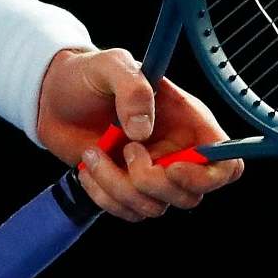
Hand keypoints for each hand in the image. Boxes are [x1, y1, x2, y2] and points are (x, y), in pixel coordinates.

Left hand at [34, 46, 244, 221]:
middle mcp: (177, 152)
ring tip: (93, 153)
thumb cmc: (88, 75)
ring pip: (154, 207)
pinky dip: (103, 196)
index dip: (209, 176)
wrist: (51, 96)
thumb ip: (133, 88)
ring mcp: (152, 175)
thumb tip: (143, 132)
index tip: (173, 167)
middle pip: (191, 195)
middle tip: (127, 151)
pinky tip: (87, 167)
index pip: (227, 163)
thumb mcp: (111, 65)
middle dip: (153, 182)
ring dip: (118, 186)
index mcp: (188, 122)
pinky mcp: (127, 189)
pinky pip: (127, 212)